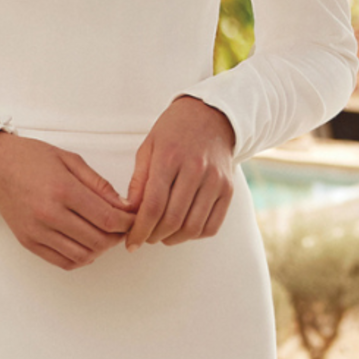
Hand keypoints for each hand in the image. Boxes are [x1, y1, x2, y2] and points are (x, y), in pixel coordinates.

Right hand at [0, 131, 132, 269]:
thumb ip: (99, 184)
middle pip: (98, 240)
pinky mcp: (29, 242)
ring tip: (103, 236)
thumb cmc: (32, 159)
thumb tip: (123, 206)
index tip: (132, 219)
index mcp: (63, 190)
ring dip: (100, 250)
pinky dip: (81, 258)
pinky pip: (63, 262)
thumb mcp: (70, 160)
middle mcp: (49, 214)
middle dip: (117, 237)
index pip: (107, 219)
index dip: (127, 223)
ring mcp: (37, 232)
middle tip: (121, 228)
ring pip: (83, 255)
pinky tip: (85, 245)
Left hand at [119, 96, 237, 246]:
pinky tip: (182, 229)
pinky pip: (212, 225)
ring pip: (193, 227)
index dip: (140, 230)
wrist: (210, 116)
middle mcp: (195, 170)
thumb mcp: (148, 148)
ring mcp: (215, 180)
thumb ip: (139, 182)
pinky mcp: (228, 189)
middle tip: (144, 238)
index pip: (153, 206)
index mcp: (170, 158)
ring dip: (173, 239)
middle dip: (153, 237)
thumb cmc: (173, 132)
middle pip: (172, 220)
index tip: (131, 243)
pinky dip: (195, 235)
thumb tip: (130, 214)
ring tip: (161, 235)